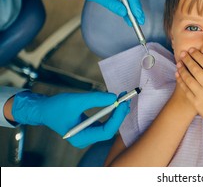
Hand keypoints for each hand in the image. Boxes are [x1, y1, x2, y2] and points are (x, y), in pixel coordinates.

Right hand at [12, 91, 129, 148]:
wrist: (44, 109)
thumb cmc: (56, 106)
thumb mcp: (76, 100)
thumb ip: (95, 99)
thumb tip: (114, 97)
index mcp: (81, 137)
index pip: (106, 131)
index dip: (117, 117)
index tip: (122, 103)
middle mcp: (86, 139)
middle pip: (109, 130)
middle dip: (119, 114)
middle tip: (125, 99)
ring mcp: (88, 135)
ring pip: (108, 126)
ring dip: (116, 113)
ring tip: (122, 99)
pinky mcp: (89, 128)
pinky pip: (104, 122)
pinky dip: (111, 113)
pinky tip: (116, 103)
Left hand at [176, 49, 202, 123]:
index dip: (198, 56)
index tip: (192, 50)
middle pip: (196, 70)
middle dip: (188, 60)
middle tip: (183, 53)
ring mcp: (202, 96)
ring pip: (189, 79)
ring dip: (182, 69)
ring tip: (179, 62)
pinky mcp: (195, 102)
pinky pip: (186, 89)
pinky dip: (180, 80)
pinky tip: (178, 73)